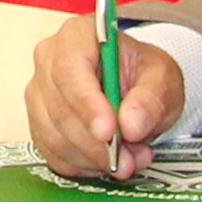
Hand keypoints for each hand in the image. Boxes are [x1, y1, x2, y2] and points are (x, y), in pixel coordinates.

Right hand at [21, 11, 180, 179]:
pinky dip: (83, 165)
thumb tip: (130, 125)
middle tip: (132, 159)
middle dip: (96, 142)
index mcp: (76, 36)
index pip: (69, 70)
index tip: (109, 132)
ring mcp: (38, 94)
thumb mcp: (163, 78)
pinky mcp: (38, 123)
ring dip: (93, 157)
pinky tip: (108, 162)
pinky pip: (53, 153)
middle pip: (59, 108)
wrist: (135, 86)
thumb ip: (150, 98)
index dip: (86, 104)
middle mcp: (48, 61)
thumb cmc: (144, 74)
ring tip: (130, 160)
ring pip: (54, 136)